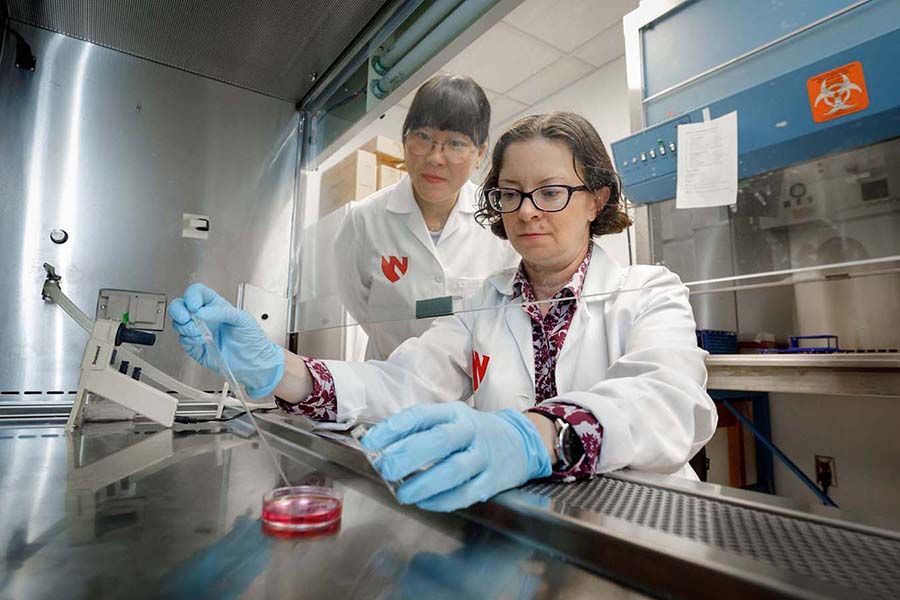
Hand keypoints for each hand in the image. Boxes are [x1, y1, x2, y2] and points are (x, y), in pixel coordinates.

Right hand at [168, 283, 283, 397]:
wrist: (254, 363)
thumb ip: (221, 312)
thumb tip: (201, 311)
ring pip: (178, 324)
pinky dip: (189, 340)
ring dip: (186, 327)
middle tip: (186, 318)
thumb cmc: (253, 339)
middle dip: (179, 311)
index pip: (196, 293)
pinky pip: (182, 340)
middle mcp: (204, 317)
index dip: (191, 296)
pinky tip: (202, 341)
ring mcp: (198, 332)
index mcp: (216, 306)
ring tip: (200, 333)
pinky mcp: (195, 348)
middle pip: (180, 306)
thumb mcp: (242, 319)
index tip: (195, 306)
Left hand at [361, 402, 551, 511]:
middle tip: (385, 468)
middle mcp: (470, 431)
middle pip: (438, 441)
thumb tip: (379, 447)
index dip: (393, 429)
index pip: (420, 416)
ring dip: (425, 483)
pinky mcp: (492, 480)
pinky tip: (425, 503)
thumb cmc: (473, 433)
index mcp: (454, 413)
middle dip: (408, 455)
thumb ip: (419, 431)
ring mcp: (483, 456)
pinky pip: (466, 493)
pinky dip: (443, 500)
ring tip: (402, 492)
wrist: (521, 442)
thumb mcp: (450, 420)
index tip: (370, 442)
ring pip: (453, 470)